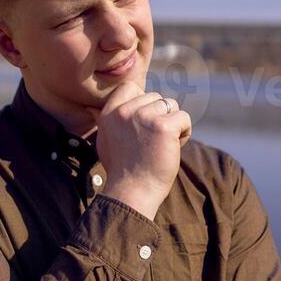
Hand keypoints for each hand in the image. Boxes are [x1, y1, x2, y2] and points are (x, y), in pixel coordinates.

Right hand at [86, 80, 191, 219]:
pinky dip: (184, 133)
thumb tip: (97, 106)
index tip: (143, 125)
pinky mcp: (163, 126)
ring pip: (171, 105)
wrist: (132, 192)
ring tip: (163, 145)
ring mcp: (144, 117)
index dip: (142, 102)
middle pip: (155, 97)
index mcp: (109, 113)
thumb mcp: (106, 140)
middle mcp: (124, 111)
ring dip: (173, 124)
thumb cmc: (122, 170)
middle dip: (160, 116)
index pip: (130, 87)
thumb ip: (109, 120)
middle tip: (152, 142)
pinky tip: (174, 148)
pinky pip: (184, 118)